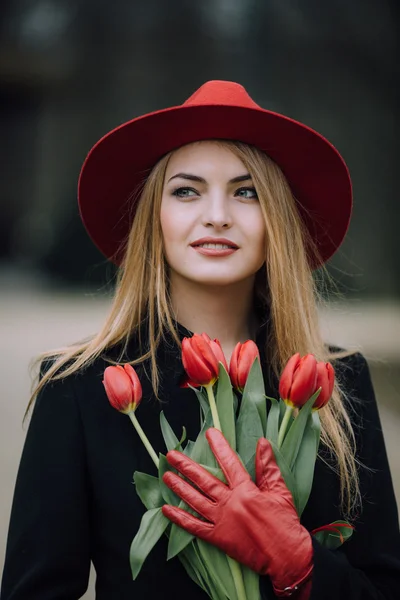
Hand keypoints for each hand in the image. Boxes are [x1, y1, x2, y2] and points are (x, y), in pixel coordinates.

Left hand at [162, 428, 312, 596]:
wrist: (287, 558)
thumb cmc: (285, 524)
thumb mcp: (280, 492)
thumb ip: (268, 467)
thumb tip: (262, 443)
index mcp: (247, 491)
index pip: (229, 463)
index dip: (219, 446)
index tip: (209, 433)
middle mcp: (231, 503)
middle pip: (204, 481)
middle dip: (186, 466)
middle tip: (171, 455)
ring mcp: (222, 521)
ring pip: (196, 501)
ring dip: (179, 487)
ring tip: (166, 476)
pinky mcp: (219, 539)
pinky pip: (195, 527)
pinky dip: (180, 519)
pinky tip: (167, 509)